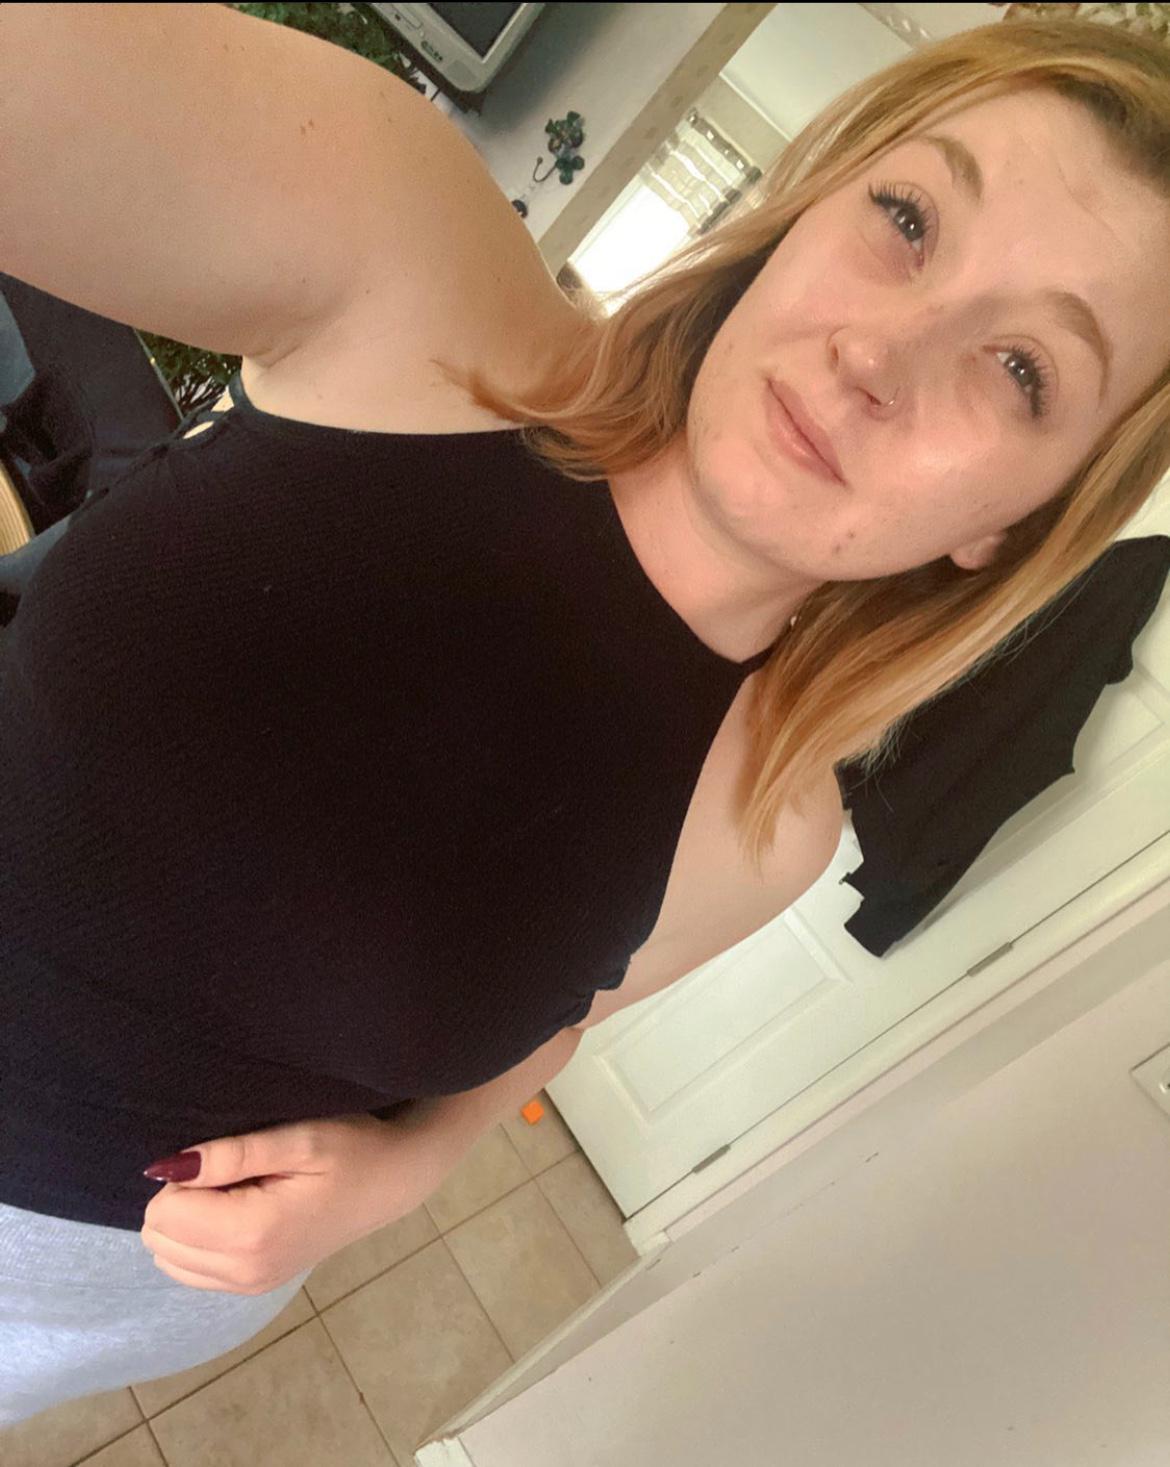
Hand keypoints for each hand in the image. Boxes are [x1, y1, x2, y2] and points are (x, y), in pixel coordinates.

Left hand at [140, 1112, 437, 1294]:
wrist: (392, 1183)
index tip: (229, 1159)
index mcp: (253, 1234)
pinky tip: (236, 1213)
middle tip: (235, 1174)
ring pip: (167, 1258)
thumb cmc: (350, 1149)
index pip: (165, 1213)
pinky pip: (188, 1270)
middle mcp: (244, 1272)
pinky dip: (197, 1239)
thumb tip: (164, 1169)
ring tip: (238, 1191)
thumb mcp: (297, 1138)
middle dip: (182, 1200)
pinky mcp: (250, 1287)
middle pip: (159, 1239)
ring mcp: (247, 1286)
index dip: (184, 1176)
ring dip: (187, 1221)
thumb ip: (231, 1155)